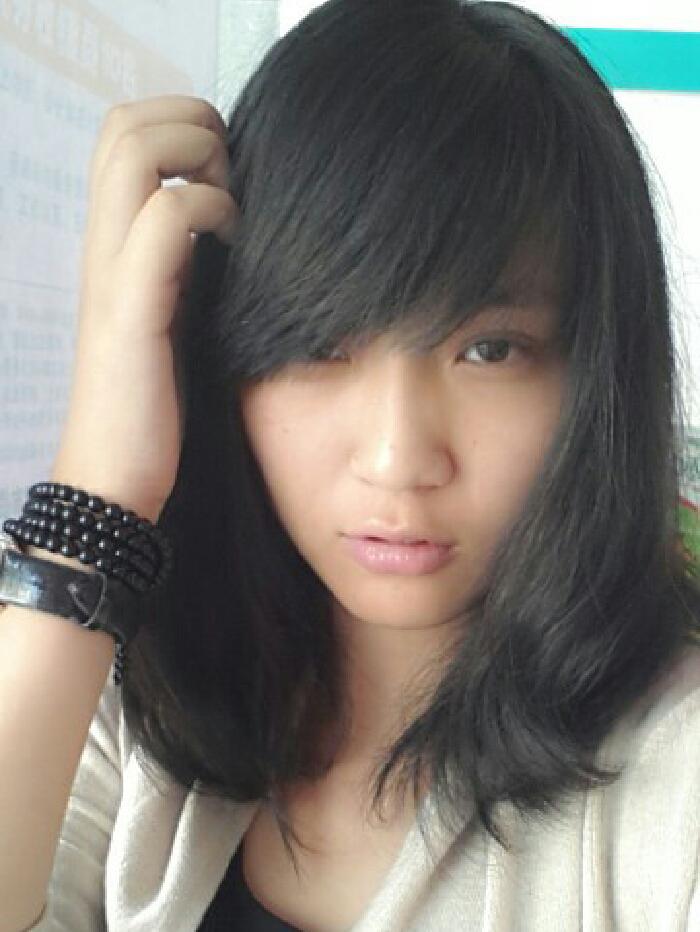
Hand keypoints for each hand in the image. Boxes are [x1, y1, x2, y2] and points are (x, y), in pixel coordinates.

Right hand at [50, 95, 238, 522]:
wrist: (115, 478)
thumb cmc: (155, 403)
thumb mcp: (176, 316)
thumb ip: (190, 266)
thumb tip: (237, 228)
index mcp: (114, 245)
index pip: (122, 133)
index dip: (178, 122)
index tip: (227, 168)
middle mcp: (103, 246)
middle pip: (123, 125)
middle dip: (190, 123)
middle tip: (233, 177)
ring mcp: (111, 274)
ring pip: (133, 153)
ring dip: (198, 157)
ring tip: (232, 207)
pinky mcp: (131, 312)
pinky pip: (164, 221)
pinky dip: (210, 211)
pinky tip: (235, 244)